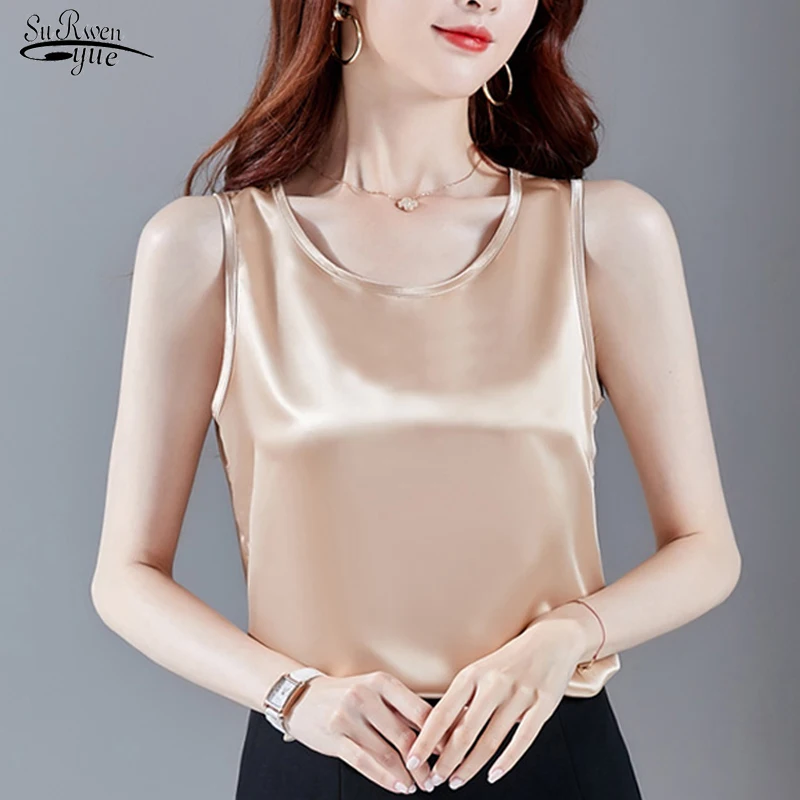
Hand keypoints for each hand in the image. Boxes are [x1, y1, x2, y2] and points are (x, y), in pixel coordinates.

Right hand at [284, 670, 443, 793]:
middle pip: (405, 736)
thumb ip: (402, 708)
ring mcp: (348, 716)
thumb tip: (439, 727)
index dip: (438, 734)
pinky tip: (398, 786)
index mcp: (382, 682)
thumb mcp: (375, 691)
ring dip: (407, 775)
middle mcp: (365, 695)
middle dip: (424, 762)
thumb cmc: (347, 695)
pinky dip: (385, 778)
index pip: (419, 710)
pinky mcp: (335, 737)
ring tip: (418, 785)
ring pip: (387, 753)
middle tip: (435, 777)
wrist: (304, 698)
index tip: (451, 751)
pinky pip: (365, 762)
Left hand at [404, 615, 586, 790]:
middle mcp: (494, 683)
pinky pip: (522, 740)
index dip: (426, 739)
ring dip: (471, 766)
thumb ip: (464, 701)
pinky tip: (493, 775)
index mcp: (472, 674)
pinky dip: (506, 762)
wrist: (551, 640)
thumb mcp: (480, 672)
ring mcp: (520, 694)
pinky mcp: (544, 705)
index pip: (442, 712)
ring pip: (491, 740)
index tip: (412, 759)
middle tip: (434, 780)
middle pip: (465, 732)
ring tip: (457, 780)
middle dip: (447, 761)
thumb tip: (440, 735)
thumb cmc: (509, 662)